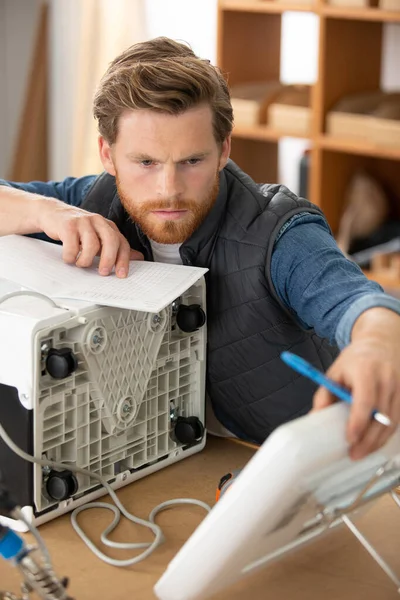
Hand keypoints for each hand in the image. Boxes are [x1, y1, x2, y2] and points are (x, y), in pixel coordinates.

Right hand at [38, 200, 142, 276]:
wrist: (51, 212)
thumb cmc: (77, 229)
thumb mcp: (98, 237)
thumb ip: (116, 247)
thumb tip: (138, 257)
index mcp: (107, 226)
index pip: (122, 242)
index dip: (123, 260)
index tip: (121, 274)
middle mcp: (97, 221)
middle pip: (110, 240)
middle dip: (109, 259)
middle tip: (102, 272)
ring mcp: (82, 221)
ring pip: (91, 244)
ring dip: (86, 260)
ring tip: (80, 264)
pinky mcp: (67, 224)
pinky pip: (72, 245)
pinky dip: (71, 256)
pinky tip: (69, 258)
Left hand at [313, 308, 399, 459]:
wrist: (381, 343)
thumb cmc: (355, 359)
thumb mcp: (335, 372)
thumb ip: (325, 394)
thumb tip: (315, 417)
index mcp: (366, 370)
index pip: (365, 401)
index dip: (358, 422)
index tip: (350, 438)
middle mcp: (386, 379)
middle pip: (381, 416)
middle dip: (368, 440)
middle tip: (354, 454)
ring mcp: (399, 387)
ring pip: (392, 422)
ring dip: (378, 441)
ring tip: (362, 452)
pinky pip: (398, 420)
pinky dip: (386, 434)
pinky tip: (374, 442)